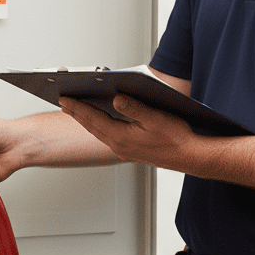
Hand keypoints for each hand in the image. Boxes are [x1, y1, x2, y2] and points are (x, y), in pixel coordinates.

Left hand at [58, 94, 197, 171]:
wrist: (191, 157)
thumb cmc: (177, 138)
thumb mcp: (155, 118)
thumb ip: (134, 107)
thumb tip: (116, 97)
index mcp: (122, 137)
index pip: (93, 119)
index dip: (77, 107)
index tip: (64, 98)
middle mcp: (120, 145)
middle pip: (92, 126)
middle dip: (77, 113)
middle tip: (63, 102)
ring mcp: (125, 150)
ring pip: (99, 133)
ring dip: (86, 121)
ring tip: (76, 111)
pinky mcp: (132, 150)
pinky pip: (108, 137)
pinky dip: (99, 127)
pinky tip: (100, 122)